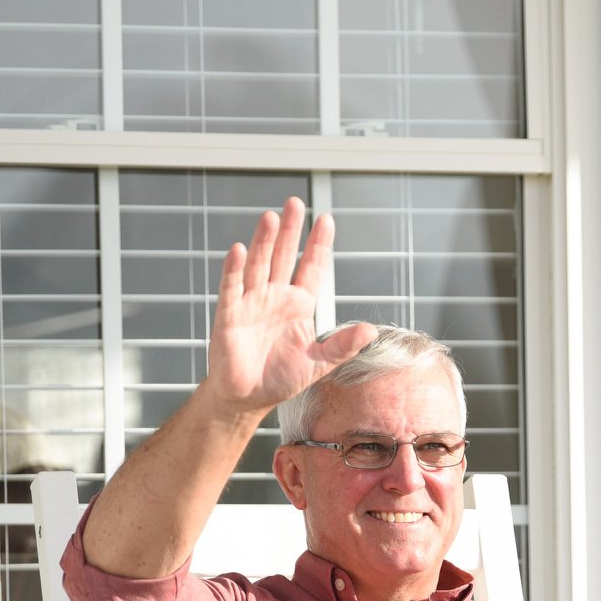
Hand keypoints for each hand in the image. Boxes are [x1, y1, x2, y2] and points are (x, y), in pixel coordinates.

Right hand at [205, 197, 377, 412]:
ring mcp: (251, 302)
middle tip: (296, 203)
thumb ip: (343, 345)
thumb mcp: (319, 363)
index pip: (311, 267)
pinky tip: (238, 249)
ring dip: (263, 242)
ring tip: (271, 218)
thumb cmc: (281, 377)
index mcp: (299, 304)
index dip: (318, 245)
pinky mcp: (230, 315)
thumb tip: (370, 330)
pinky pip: (232, 288)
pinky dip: (234, 269)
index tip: (327, 220)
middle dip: (290, 231)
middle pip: (283, 256)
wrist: (248, 397)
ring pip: (258, 265)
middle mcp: (275, 296)